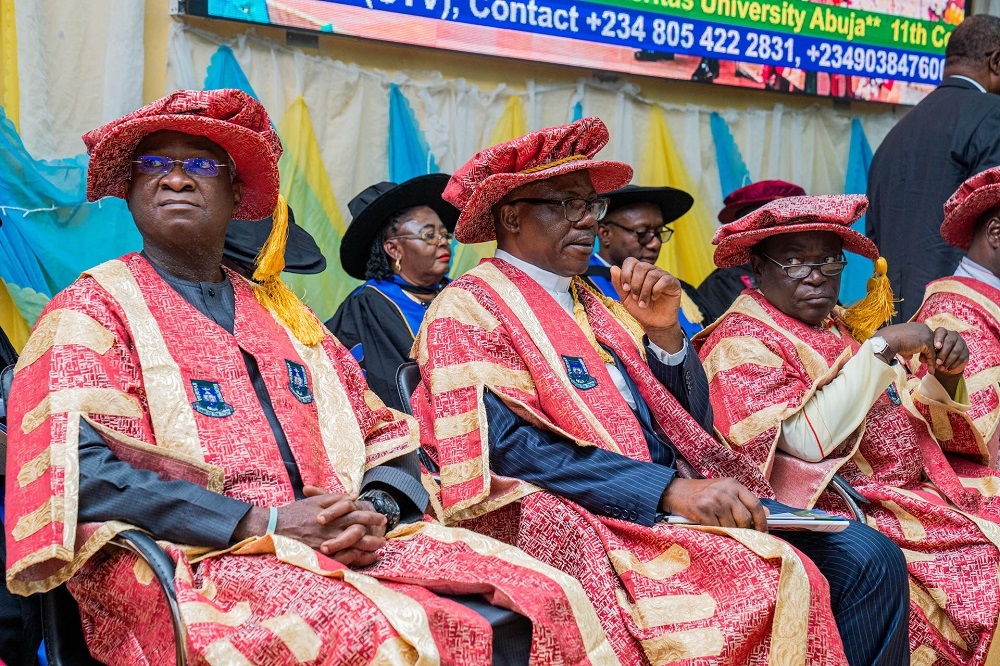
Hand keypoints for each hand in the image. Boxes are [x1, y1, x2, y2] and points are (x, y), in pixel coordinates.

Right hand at [233, 486, 386, 566]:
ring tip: (379, 550)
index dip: (372, 516)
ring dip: (368, 549)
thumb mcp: (315, 501)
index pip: (357, 515)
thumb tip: (354, 496)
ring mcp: (326, 545)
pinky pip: (342, 561)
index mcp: (332, 516)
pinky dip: (355, 561)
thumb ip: (336, 498)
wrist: (273, 528)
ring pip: (353, 548)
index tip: (383, 518)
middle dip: (374, 535)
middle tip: (385, 537)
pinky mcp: (320, 556)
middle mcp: (331, 531)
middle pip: (359, 533)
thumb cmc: (295, 513)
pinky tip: (364, 560)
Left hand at [611, 258, 683, 352]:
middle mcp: (651, 270)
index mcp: (639, 272)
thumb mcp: (625, 297)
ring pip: (652, 274)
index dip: (626, 274)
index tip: (626, 289)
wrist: (654, 324)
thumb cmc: (640, 309)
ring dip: (645, 291)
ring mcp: (663, 275)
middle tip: (635, 297)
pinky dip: (656, 290)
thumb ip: (618, 284)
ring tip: (643, 303)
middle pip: (641, 267)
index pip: (630, 261)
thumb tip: (613, 268)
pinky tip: (654, 298)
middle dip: (635, 284)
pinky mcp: (673, 283)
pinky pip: (664, 280)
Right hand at [660, 478, 767, 530]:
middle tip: (740, 533)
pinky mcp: (702, 510)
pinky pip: (717, 528)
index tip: (763, 532)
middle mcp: (725, 491)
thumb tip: (767, 513)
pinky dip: (716, 530)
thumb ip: (744, 501)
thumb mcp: (724, 491)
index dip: (762, 521)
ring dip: (728, 531)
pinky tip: (711, 525)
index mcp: (734, 484)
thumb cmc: (701, 492)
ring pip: (731, 526)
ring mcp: (714, 500)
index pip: (755, 504)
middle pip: (745, 518)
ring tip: (720, 526)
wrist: (675, 491)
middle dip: (744, 529)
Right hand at [877, 323, 967, 374]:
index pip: (926, 339)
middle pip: (933, 343)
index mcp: (917, 327)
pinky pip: (932, 355)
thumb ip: (908, 349)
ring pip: (934, 350)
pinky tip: (931, 371)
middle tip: (930, 364)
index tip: (922, 358)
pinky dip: (932, 364)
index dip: (925, 349)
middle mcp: (924, 328)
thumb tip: (910, 356)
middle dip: (932, 354)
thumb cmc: (890, 341)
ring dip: (934, 360)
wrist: (887, 340)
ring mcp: (926, 335)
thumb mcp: (901, 344)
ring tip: (933, 370)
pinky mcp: (926, 342)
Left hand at [928, 327, 967, 377]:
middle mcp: (953, 335)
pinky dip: (953, 365)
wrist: (946, 360)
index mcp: (942, 332)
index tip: (936, 347)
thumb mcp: (929, 352)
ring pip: (956, 351)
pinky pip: (961, 358)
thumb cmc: (935, 352)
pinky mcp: (966, 352)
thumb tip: (922, 359)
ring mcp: (961, 343)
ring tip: (941, 368)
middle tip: (937, 362)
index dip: (939, 339)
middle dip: (943, 353)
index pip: (941, 332)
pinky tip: (947, 369)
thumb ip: (925, 353)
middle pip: (950, 342)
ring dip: (948, 361)